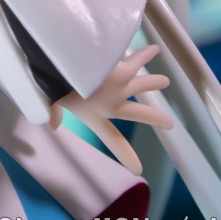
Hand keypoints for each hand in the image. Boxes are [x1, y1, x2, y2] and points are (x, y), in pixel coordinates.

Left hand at [50, 44, 173, 174]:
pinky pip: (136, 61)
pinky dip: (145, 54)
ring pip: (143, 84)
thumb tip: (51, 126)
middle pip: (139, 114)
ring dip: (153, 82)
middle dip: (156, 118)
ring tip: (165, 81)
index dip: (126, 155)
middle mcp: (112, 104)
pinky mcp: (121, 71)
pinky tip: (154, 48)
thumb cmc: (51, 84)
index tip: (138, 170)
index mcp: (95, 116)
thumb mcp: (50, 101)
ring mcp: (119, 87)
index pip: (113, 140)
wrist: (58, 65)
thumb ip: (53, 113)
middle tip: (170, 124)